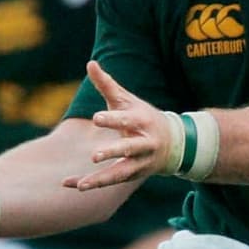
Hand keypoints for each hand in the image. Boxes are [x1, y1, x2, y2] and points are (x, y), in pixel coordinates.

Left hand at [64, 61, 168, 191]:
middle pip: (129, 149)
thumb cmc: (142, 116)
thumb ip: (107, 84)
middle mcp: (144, 143)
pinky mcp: (134, 175)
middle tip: (94, 156)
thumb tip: (90, 63)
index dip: (113, 119)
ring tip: (82, 185)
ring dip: (102, 179)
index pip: (126, 119)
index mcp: (141, 120)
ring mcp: (141, 161)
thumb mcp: (127, 99)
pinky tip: (74, 185)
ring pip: (122, 172)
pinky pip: (113, 181)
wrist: (174, 143)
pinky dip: (94, 184)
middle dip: (113, 152)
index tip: (96, 118)